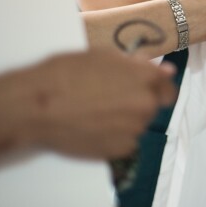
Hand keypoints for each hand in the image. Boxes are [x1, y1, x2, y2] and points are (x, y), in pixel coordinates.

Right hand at [31, 50, 176, 158]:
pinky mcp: (118, 150)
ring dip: (124, 119)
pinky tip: (92, 127)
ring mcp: (133, 130)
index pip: (169, 89)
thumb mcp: (104, 56)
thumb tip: (167, 70)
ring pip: (137, 124)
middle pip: (151, 107)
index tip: (145, 88)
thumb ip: (139, 65)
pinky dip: (114, 136)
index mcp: (146, 78)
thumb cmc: (66, 72)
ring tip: (94, 112)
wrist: (36, 106)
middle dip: (137, 102)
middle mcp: (145, 105)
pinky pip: (125, 142)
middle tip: (108, 98)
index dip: (158, 88)